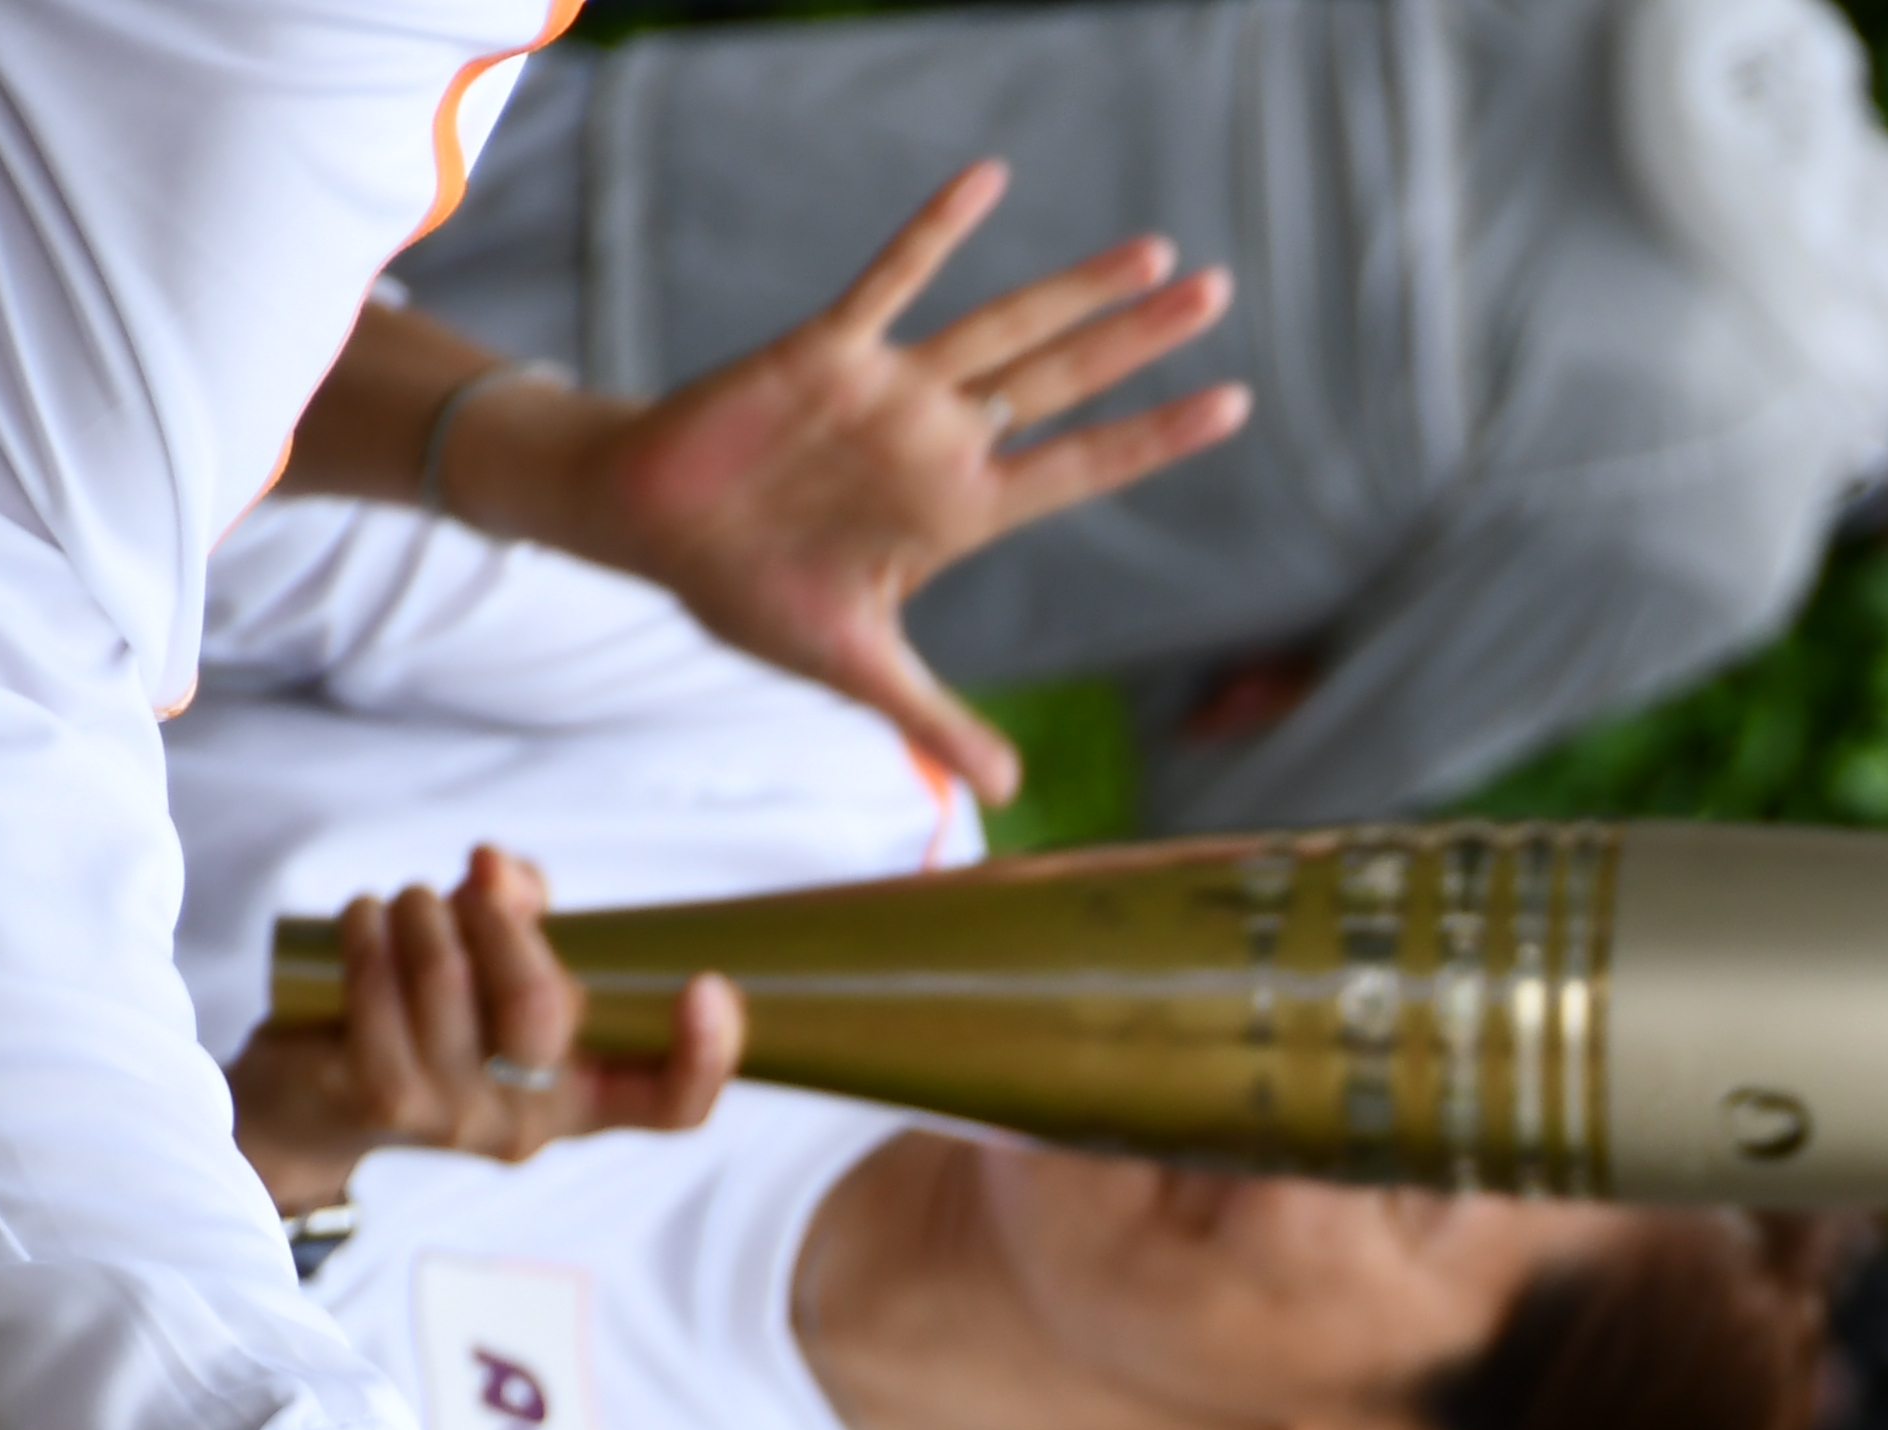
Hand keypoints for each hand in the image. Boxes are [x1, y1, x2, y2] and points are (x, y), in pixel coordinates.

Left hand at [226, 845, 738, 1212]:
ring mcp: (451, 1116)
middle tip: (475, 883)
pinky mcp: (378, 1094)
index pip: (672, 1107)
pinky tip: (366, 915)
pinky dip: (370, 925)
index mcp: (583, 1098)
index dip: (706, 1056)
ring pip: (447, 979)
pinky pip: (379, 984)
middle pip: (542, 1010)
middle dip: (500, 918)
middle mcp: (527, 1123)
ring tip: (411, 901)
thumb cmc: (424, 1023)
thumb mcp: (497, 978)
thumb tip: (503, 874)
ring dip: (424, 908)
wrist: (307, 1106)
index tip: (706, 986)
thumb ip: (526, 918)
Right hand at [492, 166, 1251, 802]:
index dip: (1155, 438)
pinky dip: (937, 233)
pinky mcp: (825, 351)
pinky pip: (891, 278)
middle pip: (1064, 380)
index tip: (1232, 404)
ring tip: (1154, 250)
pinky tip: (990, 181)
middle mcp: (941, 440)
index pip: (1081, 468)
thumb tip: (1009, 791)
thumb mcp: (857, 670)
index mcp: (959, 510)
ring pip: (1003, 327)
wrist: (654, 533)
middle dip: (1141, 339)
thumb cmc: (752, 593)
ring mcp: (890, 391)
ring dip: (1075, 287)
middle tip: (1220, 290)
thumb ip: (935, 721)